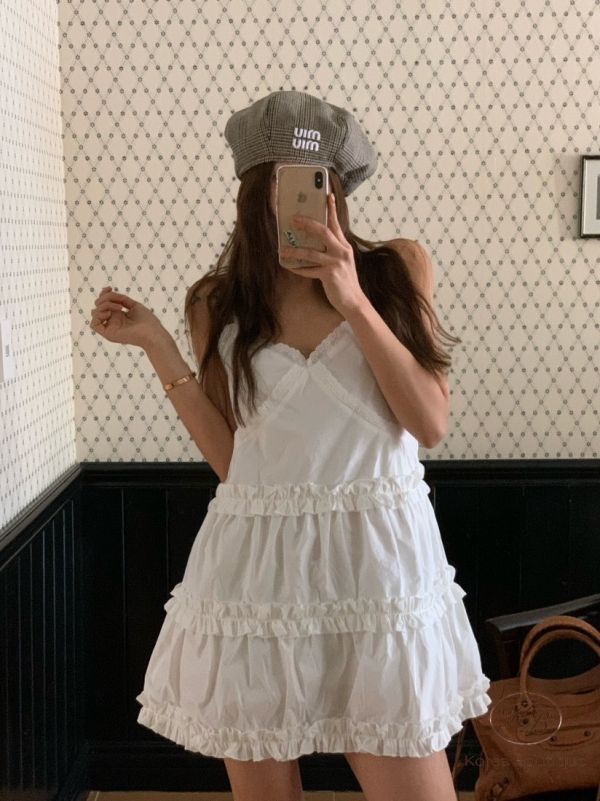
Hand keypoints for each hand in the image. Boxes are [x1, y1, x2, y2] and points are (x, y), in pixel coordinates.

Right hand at [89, 286, 167, 349]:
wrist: (153, 333)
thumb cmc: (147, 321)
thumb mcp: (133, 305)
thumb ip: (121, 299)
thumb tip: (109, 292)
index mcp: (117, 315)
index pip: (103, 303)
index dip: (103, 294)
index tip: (110, 288)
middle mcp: (112, 321)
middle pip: (98, 306)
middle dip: (104, 298)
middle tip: (118, 301)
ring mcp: (109, 328)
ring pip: (95, 313)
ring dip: (104, 305)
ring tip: (119, 307)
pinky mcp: (108, 334)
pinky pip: (94, 325)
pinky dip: (99, 315)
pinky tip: (110, 313)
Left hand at [278, 193, 367, 315]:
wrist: (353, 301)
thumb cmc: (344, 281)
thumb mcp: (342, 261)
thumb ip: (333, 250)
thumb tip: (314, 241)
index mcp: (344, 246)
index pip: (336, 223)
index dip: (331, 209)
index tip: (326, 195)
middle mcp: (341, 251)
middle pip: (323, 231)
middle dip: (307, 223)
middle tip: (293, 219)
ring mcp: (336, 263)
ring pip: (311, 252)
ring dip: (295, 250)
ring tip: (282, 249)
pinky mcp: (329, 275)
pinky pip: (309, 270)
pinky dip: (298, 269)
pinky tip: (289, 267)